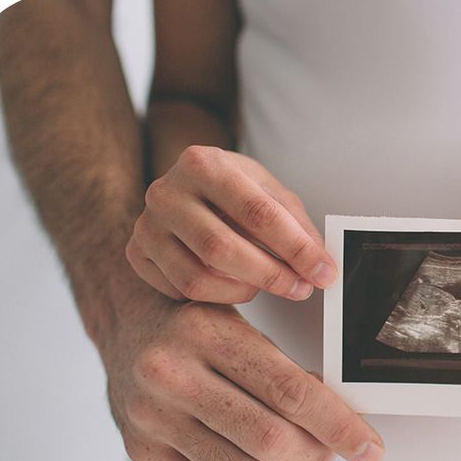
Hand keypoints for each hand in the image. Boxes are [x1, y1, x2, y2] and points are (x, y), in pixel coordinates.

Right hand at [101, 294, 384, 460]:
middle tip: (337, 447)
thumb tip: (344, 414)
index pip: (289, 390)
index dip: (339, 424)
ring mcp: (150, 418)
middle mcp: (169, 375)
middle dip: (318, 451)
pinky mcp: (141, 452)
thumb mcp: (239, 320)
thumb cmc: (197, 324)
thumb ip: (285, 365)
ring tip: (298, 449)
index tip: (370, 446)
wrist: (127, 330)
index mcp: (203, 332)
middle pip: (269, 438)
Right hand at [126, 145, 337, 303]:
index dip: (296, 247)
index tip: (323, 271)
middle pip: (223, 248)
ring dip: (243, 290)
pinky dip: (216, 296)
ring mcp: (146, 225)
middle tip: (302, 288)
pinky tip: (234, 284)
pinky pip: (180, 292)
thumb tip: (321, 266)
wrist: (186, 188)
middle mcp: (166, 192)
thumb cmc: (234, 191)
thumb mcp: (270, 193)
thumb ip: (298, 225)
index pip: (257, 212)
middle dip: (272, 275)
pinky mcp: (137, 254)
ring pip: (197, 278)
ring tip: (267, 284)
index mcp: (203, 164)